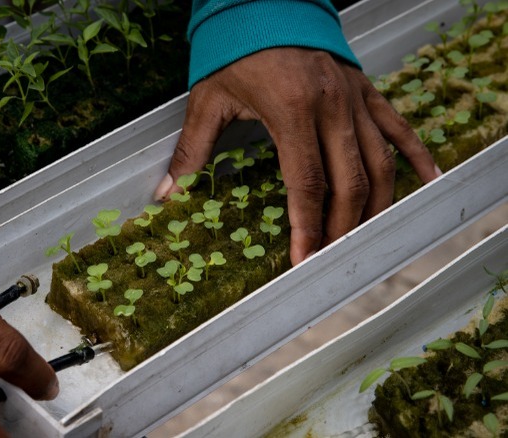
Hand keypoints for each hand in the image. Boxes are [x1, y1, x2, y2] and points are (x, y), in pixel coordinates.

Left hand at [155, 47, 440, 264]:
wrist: (267, 3)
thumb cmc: (236, 50)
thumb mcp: (208, 100)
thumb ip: (191, 150)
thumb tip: (166, 194)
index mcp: (291, 111)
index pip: (306, 183)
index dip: (307, 226)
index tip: (304, 259)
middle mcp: (331, 107)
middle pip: (349, 181)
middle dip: (341, 227)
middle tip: (331, 259)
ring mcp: (354, 99)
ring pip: (379, 162)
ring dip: (375, 205)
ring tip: (365, 238)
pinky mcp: (366, 90)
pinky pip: (399, 127)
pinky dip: (416, 156)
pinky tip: (428, 182)